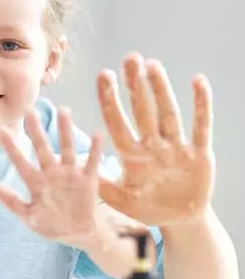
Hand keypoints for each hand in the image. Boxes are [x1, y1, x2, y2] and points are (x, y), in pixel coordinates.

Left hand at [0, 107, 106, 249]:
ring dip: (65, 131)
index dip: (12, 148)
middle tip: (29, 110)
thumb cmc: (52, 224)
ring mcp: (70, 174)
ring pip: (67, 149)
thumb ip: (12, 202)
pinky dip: (96, 149)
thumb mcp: (30, 217)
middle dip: (36, 131)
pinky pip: (92, 162)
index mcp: (36, 183)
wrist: (79, 233)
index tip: (2, 130)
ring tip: (64, 110)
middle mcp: (52, 173)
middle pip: (43, 149)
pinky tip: (97, 134)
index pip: (21, 162)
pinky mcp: (88, 179)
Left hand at [97, 53, 214, 226]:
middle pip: (142, 110)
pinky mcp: (199, 153)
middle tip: (129, 58)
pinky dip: (201, 105)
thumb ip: (102, 186)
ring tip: (153, 65)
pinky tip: (198, 81)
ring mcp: (176, 147)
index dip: (110, 99)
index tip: (103, 75)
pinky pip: (201, 126)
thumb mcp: (122, 200)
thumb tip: (77, 167)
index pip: (117, 122)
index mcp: (131, 155)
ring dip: (161, 90)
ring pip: (167, 113)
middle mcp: (152, 145)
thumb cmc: (147, 207)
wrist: (179, 220)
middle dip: (136, 85)